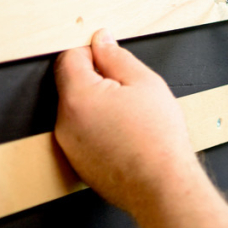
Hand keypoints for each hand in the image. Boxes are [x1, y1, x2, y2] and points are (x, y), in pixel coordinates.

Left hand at [54, 30, 201, 210]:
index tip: (110, 58)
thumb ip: (116, 56)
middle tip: (129, 92)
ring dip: (99, 106)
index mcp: (78, 97)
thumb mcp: (145, 83)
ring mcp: (69, 145)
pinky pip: (83, 134)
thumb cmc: (158, 140)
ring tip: (130, 118)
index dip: (92, 52)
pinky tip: (125, 136)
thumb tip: (101, 41)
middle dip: (97, 81)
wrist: (162, 186)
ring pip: (79, 110)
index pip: (69, 57)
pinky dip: (100, 130)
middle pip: (72, 85)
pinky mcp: (77, 162)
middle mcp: (65, 122)